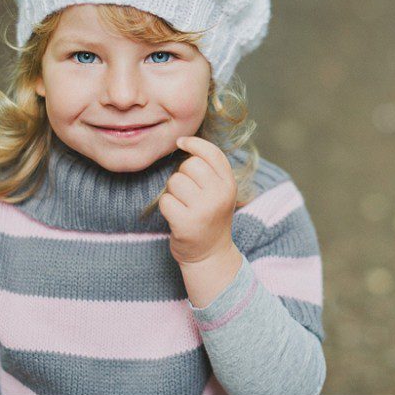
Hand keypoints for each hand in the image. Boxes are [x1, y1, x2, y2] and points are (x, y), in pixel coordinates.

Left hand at [160, 136, 237, 265]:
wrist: (210, 254)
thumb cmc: (210, 216)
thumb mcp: (220, 191)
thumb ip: (210, 168)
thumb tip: (183, 140)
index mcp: (229, 184)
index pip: (212, 153)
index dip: (193, 143)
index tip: (181, 142)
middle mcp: (219, 195)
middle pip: (189, 165)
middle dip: (182, 174)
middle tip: (188, 192)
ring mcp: (203, 210)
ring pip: (175, 181)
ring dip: (173, 192)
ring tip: (183, 205)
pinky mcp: (186, 223)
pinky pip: (165, 200)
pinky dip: (166, 207)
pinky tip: (177, 216)